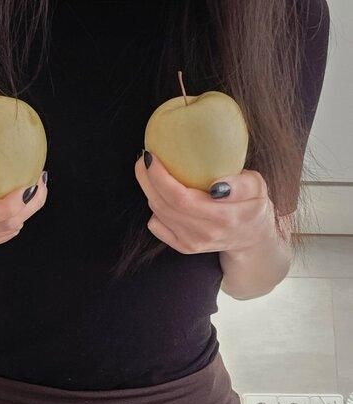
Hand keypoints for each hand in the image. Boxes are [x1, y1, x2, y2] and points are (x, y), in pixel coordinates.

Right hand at [0, 150, 47, 250]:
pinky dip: (21, 215)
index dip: (8, 205)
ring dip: (29, 209)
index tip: (27, 185)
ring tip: (36, 183)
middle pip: (4, 224)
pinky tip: (25, 197)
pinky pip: (8, 232)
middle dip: (29, 204)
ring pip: (10, 229)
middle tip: (39, 178)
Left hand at [135, 150, 274, 254]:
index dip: (160, 178)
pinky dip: (154, 208)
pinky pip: (157, 225)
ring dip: (148, 189)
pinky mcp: (184, 248)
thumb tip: (217, 185)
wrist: (253, 237)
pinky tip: (160, 194)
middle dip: (147, 179)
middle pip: (164, 205)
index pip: (181, 198)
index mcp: (223, 217)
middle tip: (145, 157)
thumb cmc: (253, 203)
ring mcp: (193, 243)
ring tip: (148, 169)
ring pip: (158, 213)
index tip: (152, 156)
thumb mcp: (257, 188)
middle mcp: (205, 233)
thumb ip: (241, 185)